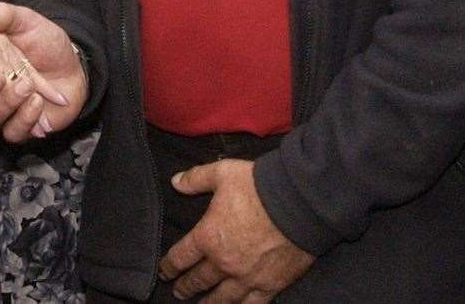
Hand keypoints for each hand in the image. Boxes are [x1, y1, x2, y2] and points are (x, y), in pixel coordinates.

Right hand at [0, 3, 86, 142]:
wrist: (73, 65)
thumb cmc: (44, 41)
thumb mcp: (25, 21)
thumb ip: (5, 15)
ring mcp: (2, 111)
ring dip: (6, 102)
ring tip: (27, 85)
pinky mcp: (20, 126)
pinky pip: (13, 133)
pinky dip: (24, 119)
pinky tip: (38, 103)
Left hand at [158, 159, 313, 301]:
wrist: (299, 203)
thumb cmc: (259, 187)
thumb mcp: (222, 173)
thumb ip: (196, 179)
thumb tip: (175, 182)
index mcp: (208, 236)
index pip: (181, 256)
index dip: (169, 266)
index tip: (164, 271)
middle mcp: (223, 262)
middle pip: (198, 280)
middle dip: (185, 286)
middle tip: (178, 291)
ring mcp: (246, 278)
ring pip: (221, 298)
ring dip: (208, 303)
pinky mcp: (270, 285)